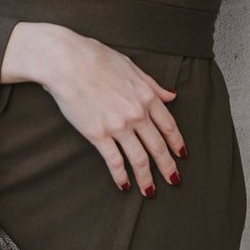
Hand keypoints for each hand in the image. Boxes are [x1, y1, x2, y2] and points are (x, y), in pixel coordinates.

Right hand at [1, 21, 186, 195]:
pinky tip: (124, 185)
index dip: (177, 143)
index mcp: (146, 95)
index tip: (182, 155)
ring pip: (139, 159)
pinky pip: (114, 161)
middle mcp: (136, 113)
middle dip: (168, 166)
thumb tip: (171, 96)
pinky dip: (121, 176)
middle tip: (174, 180)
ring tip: (150, 191)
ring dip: (147, 178)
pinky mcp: (98, 134)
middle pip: (158, 146)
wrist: (67, 61)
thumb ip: (153, 85)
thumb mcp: (131, 66)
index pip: (169, 125)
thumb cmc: (96, 58)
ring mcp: (118, 126)